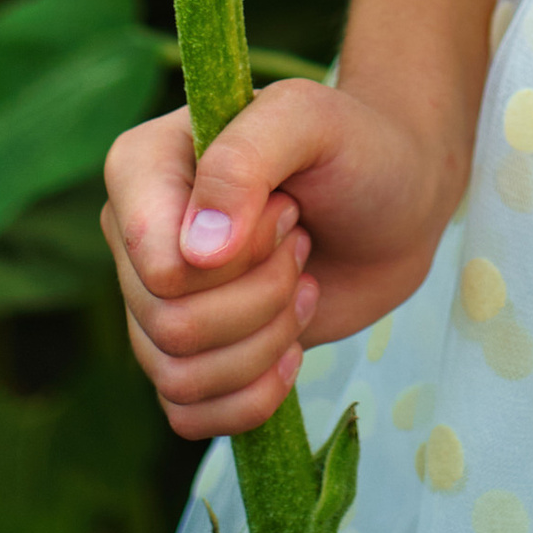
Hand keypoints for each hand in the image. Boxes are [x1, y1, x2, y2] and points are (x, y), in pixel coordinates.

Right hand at [102, 79, 461, 440]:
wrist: (396, 202)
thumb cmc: (353, 145)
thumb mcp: (308, 117)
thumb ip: (245, 160)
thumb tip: (196, 254)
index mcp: (141, 170)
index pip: (159, 264)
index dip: (238, 258)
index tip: (287, 208)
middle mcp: (136, 239)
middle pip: (172, 325)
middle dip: (264, 297)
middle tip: (302, 244)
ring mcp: (159, 302)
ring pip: (179, 375)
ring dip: (266, 341)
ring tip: (302, 283)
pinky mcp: (193, 356)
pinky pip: (186, 415)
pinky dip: (253, 397)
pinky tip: (292, 350)